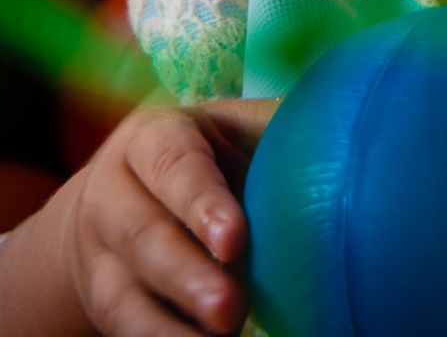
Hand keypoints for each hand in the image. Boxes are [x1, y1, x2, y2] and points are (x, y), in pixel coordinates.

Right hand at [62, 97, 277, 335]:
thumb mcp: (231, 131)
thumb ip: (275, 131)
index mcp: (151, 139)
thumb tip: (346, 129)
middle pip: (141, 235)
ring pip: (121, 294)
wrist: (126, 195)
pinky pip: (124, 328)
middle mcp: (112, 194)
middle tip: (229, 307)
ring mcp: (100, 254)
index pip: (171, 164)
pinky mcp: (103, 300)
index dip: (200, 201)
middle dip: (186, 276)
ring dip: (168, 327)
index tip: (234, 239)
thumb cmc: (207, 158)